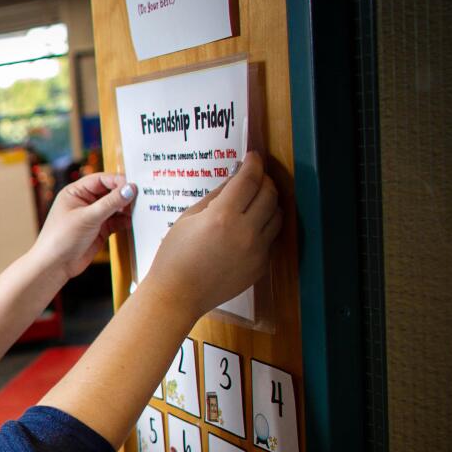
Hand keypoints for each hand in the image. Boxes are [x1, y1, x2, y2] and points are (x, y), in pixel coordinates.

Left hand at [32, 172, 135, 279]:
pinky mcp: (100, 230)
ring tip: (141, 210)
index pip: (101, 180)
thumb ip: (110, 203)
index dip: (118, 181)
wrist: (55, 266)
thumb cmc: (62, 238)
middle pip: (110, 192)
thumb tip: (130, 188)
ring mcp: (93, 216)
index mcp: (76, 192)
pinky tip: (134, 222)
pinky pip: (116, 221)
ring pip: (115, 207)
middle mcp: (85, 202)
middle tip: (143, 197)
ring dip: (127, 209)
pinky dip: (125, 221)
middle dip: (125, 195)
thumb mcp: (88, 217)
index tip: (134, 185)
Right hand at [144, 151, 282, 319]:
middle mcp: (245, 232)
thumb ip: (216, 196)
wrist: (177, 295)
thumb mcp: (188, 218)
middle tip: (255, 177)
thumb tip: (235, 178)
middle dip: (264, 180)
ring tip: (256, 200)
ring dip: (270, 202)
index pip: (249, 180)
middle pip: (270, 194)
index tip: (253, 157)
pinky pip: (271, 239)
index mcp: (223, 217)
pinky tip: (250, 227)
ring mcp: (257, 251)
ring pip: (278, 216)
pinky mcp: (261, 266)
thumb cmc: (174, 256)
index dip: (254, 163)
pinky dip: (265, 227)